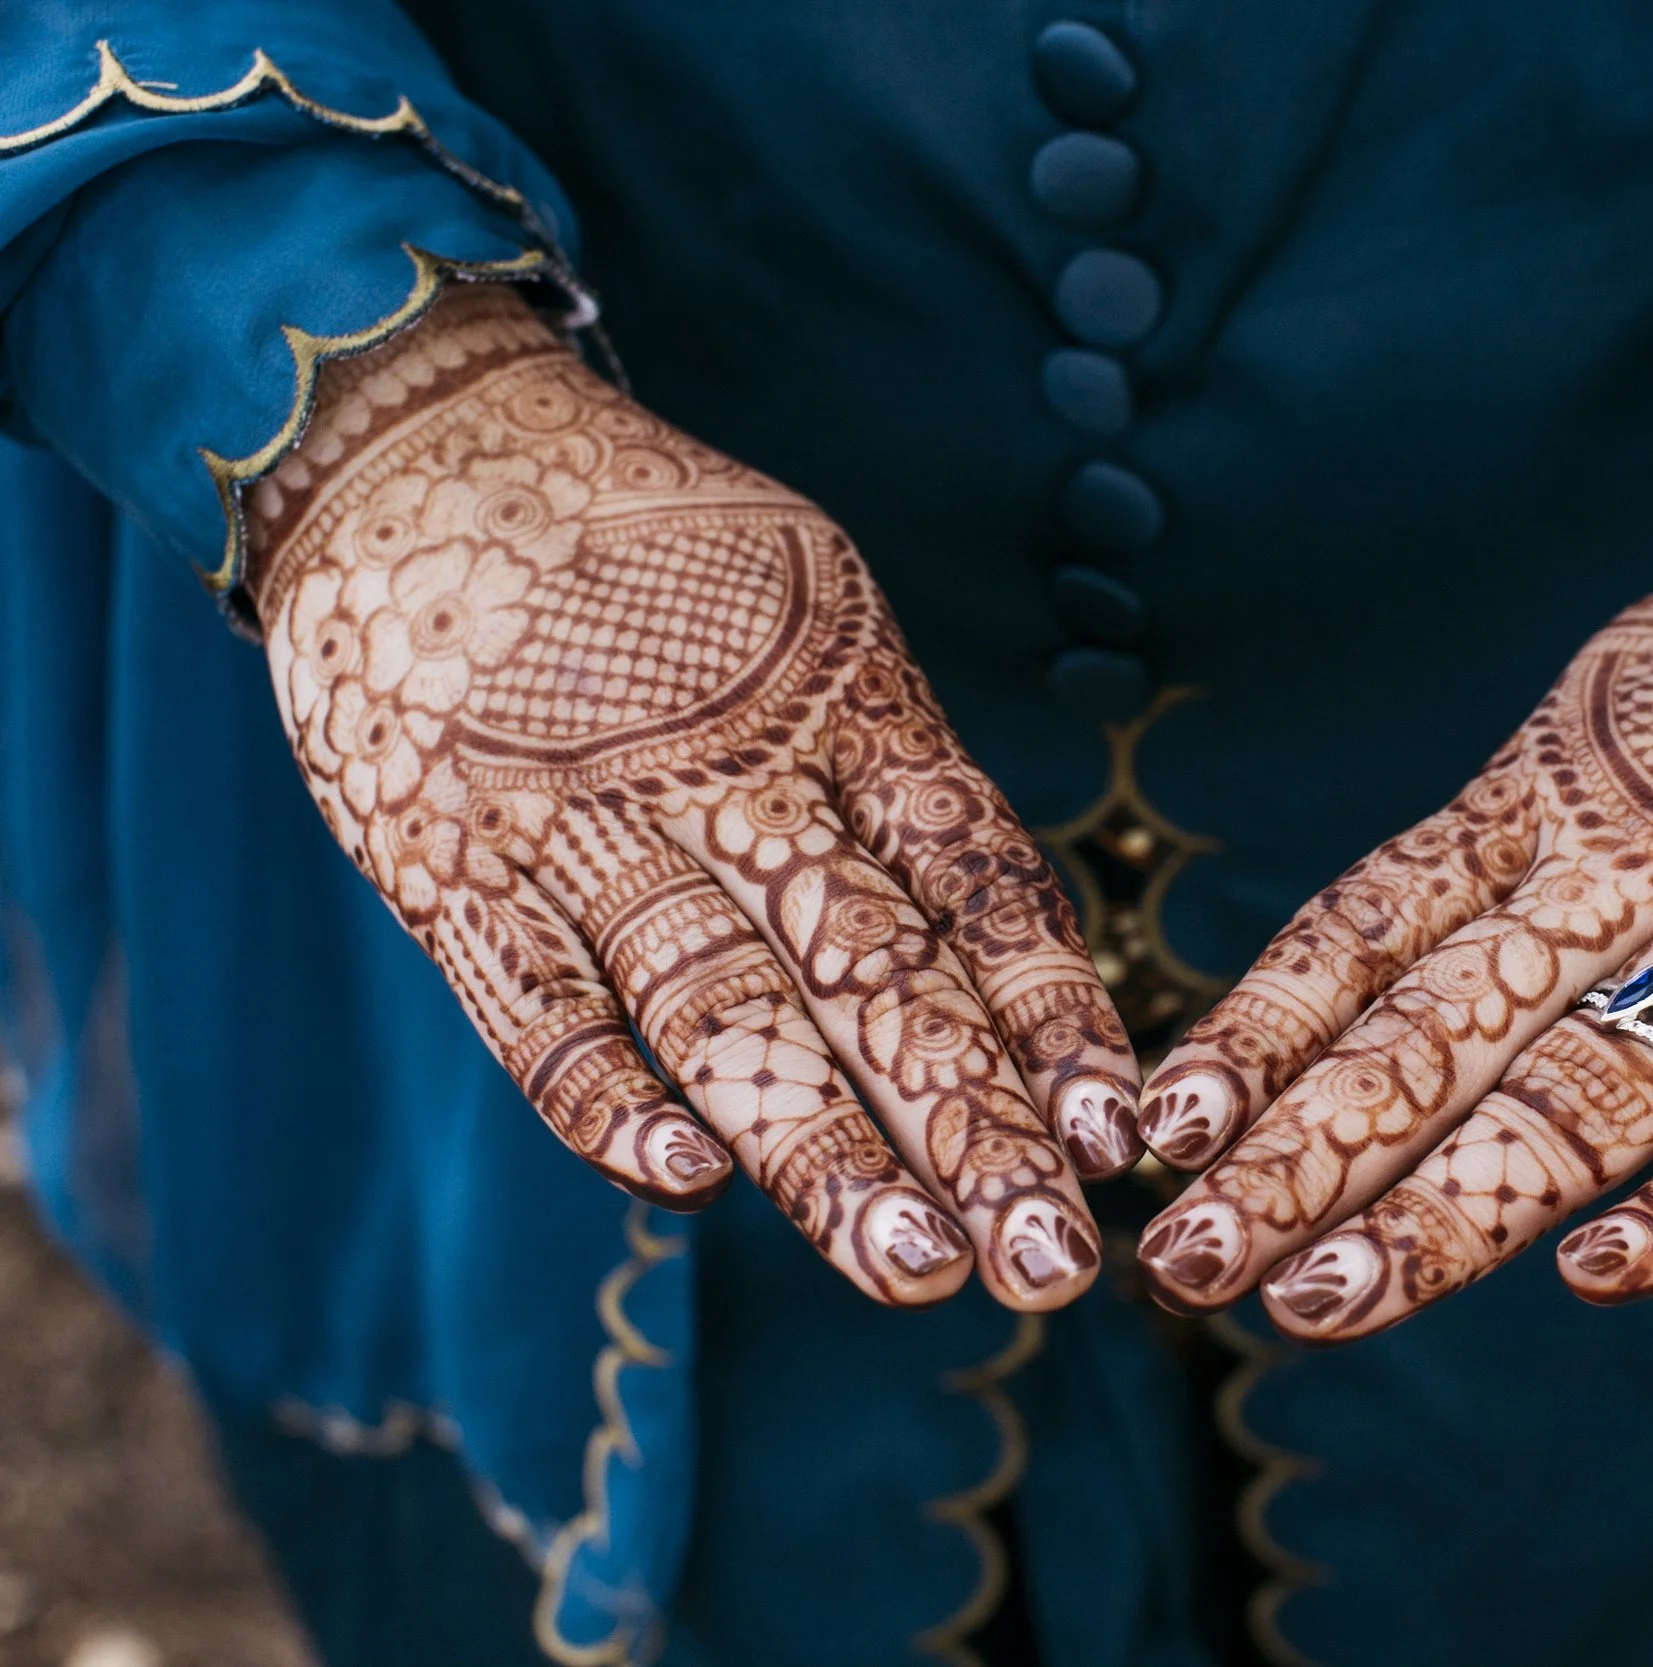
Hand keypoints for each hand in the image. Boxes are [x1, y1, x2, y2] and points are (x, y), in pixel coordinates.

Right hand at [246, 285, 1137, 1309]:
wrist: (414, 445)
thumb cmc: (651, 561)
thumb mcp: (814, 611)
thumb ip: (895, 770)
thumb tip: (1007, 959)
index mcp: (844, 700)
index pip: (975, 881)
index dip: (1052, 1012)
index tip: (1119, 1134)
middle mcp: (731, 765)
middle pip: (869, 964)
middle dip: (968, 1122)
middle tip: (1050, 1260)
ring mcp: (584, 815)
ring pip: (720, 1000)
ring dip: (816, 1144)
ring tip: (911, 1267)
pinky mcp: (446, 856)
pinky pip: (532, 999)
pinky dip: (604, 1093)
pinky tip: (685, 1183)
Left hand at [1132, 491, 1652, 1337]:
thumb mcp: (1619, 703)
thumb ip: (1519, 827)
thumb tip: (1398, 941)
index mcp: (1548, 793)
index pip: (1365, 931)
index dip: (1257, 1032)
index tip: (1160, 1124)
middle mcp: (1624, 872)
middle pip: (1432, 1034)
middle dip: (1301, 1157)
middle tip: (1186, 1263)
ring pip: (1571, 1098)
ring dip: (1442, 1212)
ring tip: (1319, 1303)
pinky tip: (1600, 1278)